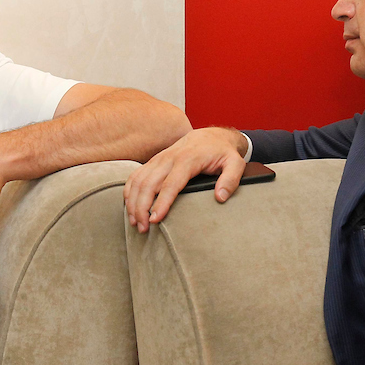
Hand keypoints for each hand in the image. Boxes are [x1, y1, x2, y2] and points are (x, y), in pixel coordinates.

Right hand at [123, 127, 248, 232]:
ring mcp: (159, 159)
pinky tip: (130, 207)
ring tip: (135, 223)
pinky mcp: (154, 161)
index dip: (161, 203)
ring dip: (133, 202)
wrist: (212, 136)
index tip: (155, 220)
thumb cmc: (223, 153)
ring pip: (138, 180)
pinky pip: (135, 176)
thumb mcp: (235, 163)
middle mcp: (169, 158)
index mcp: (188, 159)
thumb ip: (231, 179)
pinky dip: (129, 192)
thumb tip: (220, 197)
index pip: (170, 184)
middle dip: (142, 207)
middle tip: (143, 228)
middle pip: (148, 184)